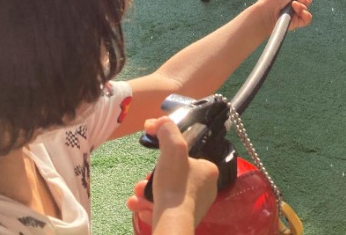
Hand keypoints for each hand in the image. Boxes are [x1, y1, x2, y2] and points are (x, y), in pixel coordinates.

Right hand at [127, 117, 218, 231]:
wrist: (172, 222)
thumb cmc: (175, 185)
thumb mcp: (172, 148)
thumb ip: (167, 130)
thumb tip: (158, 122)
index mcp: (209, 171)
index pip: (187, 158)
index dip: (168, 159)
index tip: (155, 162)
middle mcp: (206, 189)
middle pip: (174, 177)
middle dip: (153, 179)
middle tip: (142, 183)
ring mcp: (196, 207)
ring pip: (167, 194)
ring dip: (148, 193)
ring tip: (136, 195)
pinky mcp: (185, 220)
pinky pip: (166, 210)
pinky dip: (150, 207)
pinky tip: (139, 207)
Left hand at [251, 0, 312, 36]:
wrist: (268, 12)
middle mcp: (291, 6)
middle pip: (305, 2)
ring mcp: (294, 15)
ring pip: (306, 10)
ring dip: (302, 6)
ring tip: (294, 5)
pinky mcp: (295, 23)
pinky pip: (307, 20)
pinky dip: (306, 15)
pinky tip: (301, 12)